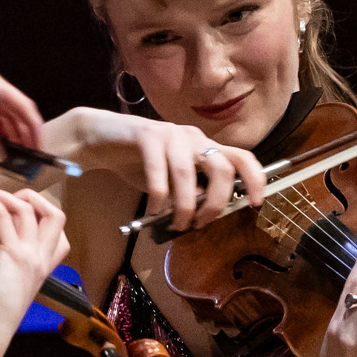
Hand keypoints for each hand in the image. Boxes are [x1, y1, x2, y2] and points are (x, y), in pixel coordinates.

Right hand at [0, 60, 45, 167]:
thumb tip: (2, 154)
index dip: (3, 136)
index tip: (10, 153)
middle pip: (7, 114)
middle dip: (18, 136)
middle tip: (26, 156)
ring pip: (16, 110)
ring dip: (26, 132)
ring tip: (32, 153)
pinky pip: (20, 106)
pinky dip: (29, 124)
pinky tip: (33, 141)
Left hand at [0, 183, 71, 343]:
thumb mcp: (7, 284)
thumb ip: (8, 265)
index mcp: (42, 269)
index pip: (59, 233)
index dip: (41, 214)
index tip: (14, 210)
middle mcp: (42, 261)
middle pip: (55, 214)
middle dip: (31, 197)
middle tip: (4, 198)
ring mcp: (31, 257)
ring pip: (28, 209)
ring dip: (2, 194)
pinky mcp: (13, 255)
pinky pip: (3, 215)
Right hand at [62, 107, 267, 229]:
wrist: (101, 139)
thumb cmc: (139, 163)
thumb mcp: (172, 181)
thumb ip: (192, 192)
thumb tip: (206, 215)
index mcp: (204, 147)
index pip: (242, 157)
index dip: (255, 179)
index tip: (256, 203)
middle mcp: (193, 137)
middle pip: (221, 168)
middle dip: (216, 202)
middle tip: (201, 223)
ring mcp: (171, 133)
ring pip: (188, 174)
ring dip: (183, 206)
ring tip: (174, 223)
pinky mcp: (146, 135)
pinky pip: (159, 172)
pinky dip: (159, 197)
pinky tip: (153, 210)